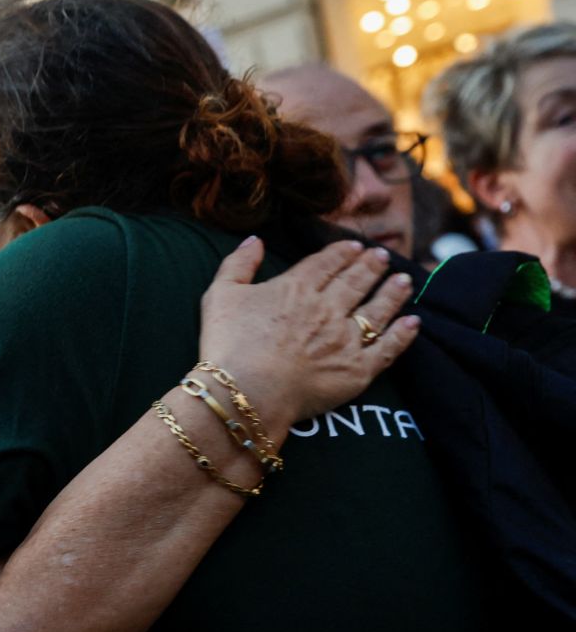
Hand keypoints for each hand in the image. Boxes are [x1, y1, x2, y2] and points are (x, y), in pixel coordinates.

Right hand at [198, 237, 421, 427]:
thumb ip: (237, 264)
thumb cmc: (227, 345)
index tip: (356, 246)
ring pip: (378, 308)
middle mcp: (328, 308)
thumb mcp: (219, 296)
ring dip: (393, 292)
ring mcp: (346, 338)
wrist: (246, 392)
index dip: (344, 252)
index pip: (328, 262)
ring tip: (404, 281)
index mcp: (296, 288)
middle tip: (383, 256)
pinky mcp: (358, 369)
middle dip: (372, 265)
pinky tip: (412, 322)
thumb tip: (254, 239)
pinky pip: (388, 348)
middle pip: (357, 280)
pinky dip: (403, 334)